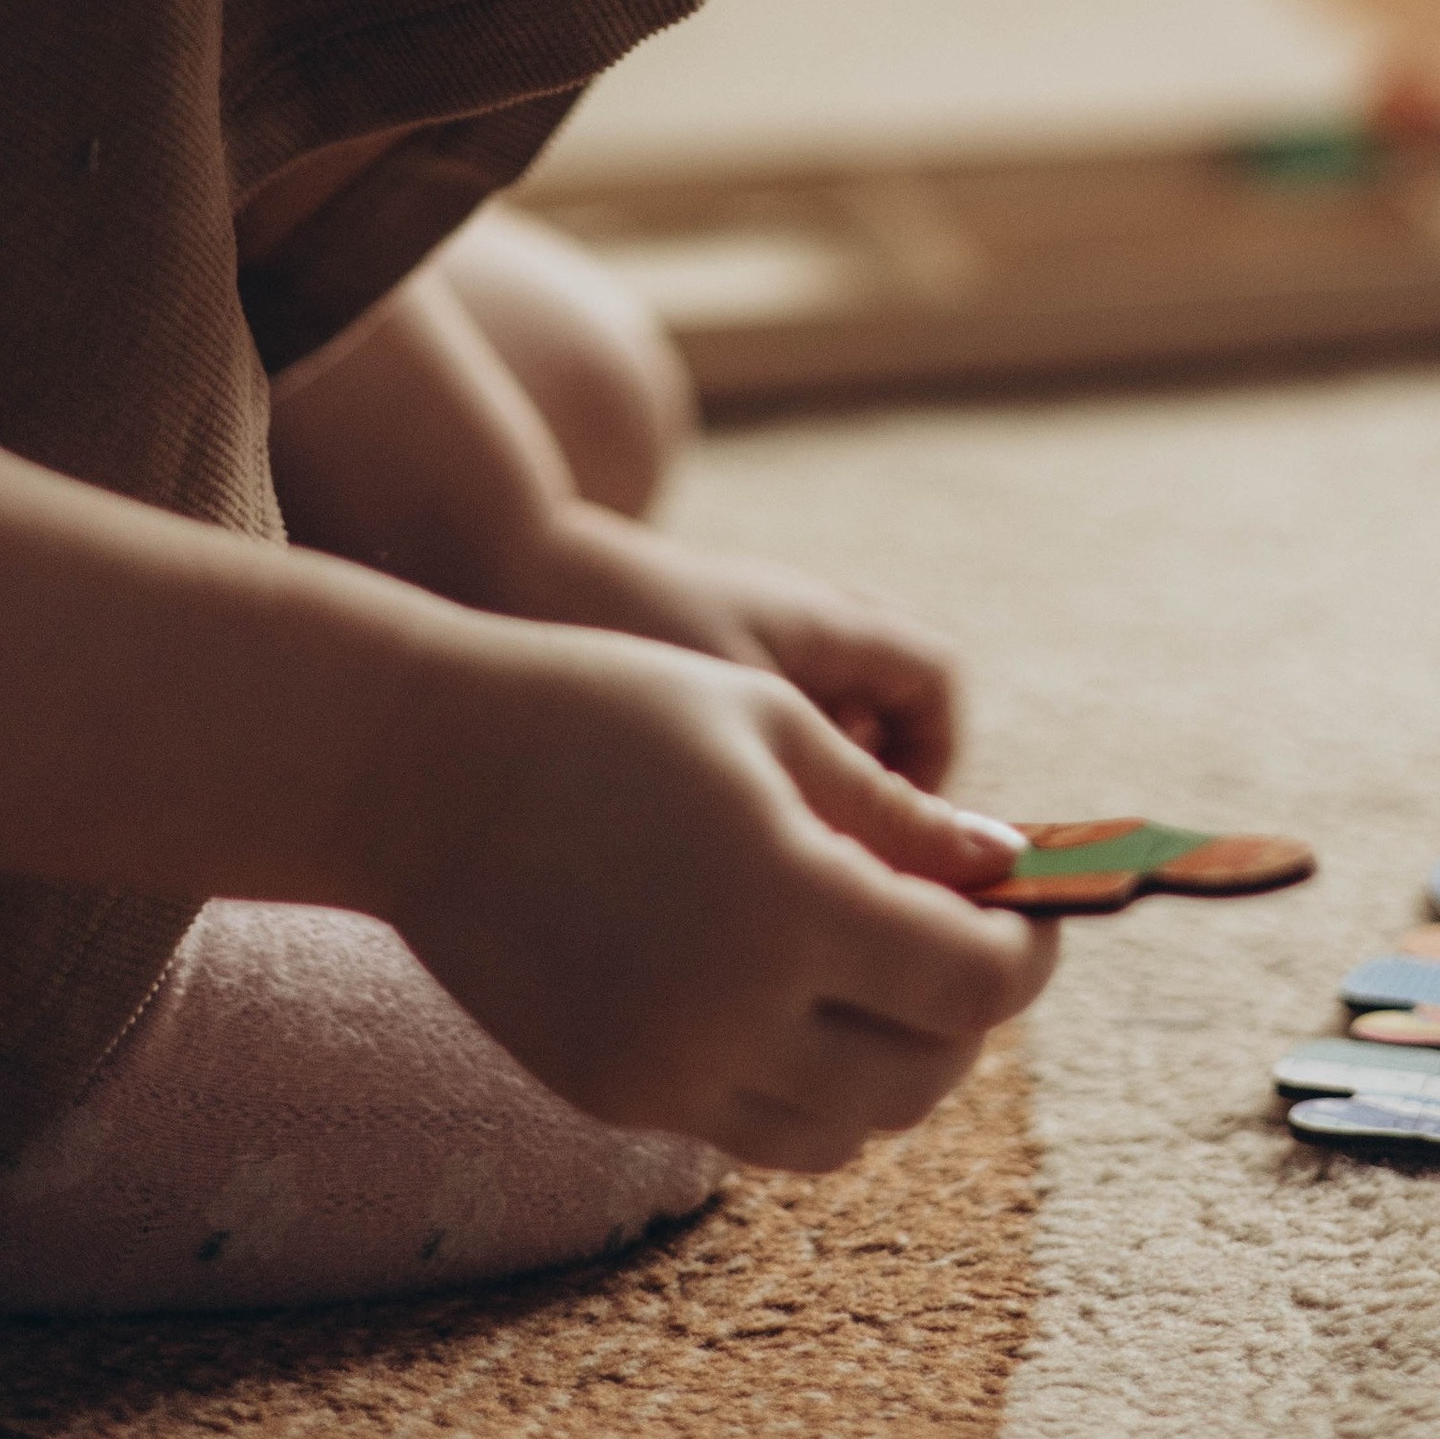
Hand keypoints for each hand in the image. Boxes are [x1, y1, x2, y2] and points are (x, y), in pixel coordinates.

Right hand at [375, 619, 1055, 1168]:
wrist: (415, 769)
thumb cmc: (603, 704)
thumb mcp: (769, 721)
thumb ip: (895, 814)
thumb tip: (1007, 866)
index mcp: (790, 902)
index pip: (972, 979)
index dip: (1028, 952)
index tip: (1037, 912)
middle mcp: (736, 1012)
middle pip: (926, 1071)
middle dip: (972, 1011)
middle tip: (968, 938)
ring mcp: (668, 1071)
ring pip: (847, 1128)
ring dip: (896, 1064)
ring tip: (883, 972)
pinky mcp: (615, 1094)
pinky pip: (756, 1130)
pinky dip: (808, 1084)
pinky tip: (793, 993)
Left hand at [501, 504, 961, 791]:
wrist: (501, 572)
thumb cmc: (626, 646)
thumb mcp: (740, 727)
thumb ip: (833, 789)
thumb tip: (899, 866)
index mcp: (831, 620)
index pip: (939, 682)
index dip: (935, 762)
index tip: (881, 831)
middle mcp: (803, 611)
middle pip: (890, 695)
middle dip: (873, 776)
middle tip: (818, 835)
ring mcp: (747, 625)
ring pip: (821, 710)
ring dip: (807, 771)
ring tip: (742, 822)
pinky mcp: (693, 648)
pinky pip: (757, 708)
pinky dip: (750, 757)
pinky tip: (685, 803)